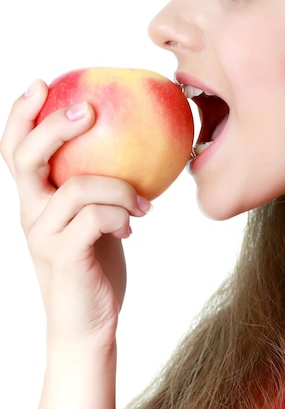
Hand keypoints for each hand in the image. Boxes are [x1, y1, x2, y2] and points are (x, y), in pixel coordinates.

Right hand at [1, 80, 150, 348]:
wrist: (88, 325)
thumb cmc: (95, 267)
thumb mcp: (94, 221)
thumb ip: (99, 190)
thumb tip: (138, 151)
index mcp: (36, 200)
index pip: (15, 150)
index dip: (21, 115)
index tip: (41, 83)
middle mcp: (31, 214)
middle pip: (26, 158)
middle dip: (53, 127)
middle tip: (88, 110)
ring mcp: (44, 236)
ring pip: (76, 188)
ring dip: (119, 188)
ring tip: (144, 205)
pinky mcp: (64, 256)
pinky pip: (94, 218)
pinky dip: (120, 215)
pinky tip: (132, 227)